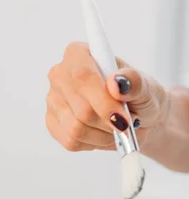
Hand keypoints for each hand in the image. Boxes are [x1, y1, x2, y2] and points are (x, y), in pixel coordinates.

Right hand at [45, 41, 168, 152]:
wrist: (134, 118)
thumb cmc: (137, 96)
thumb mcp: (145, 86)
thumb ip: (134, 81)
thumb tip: (116, 83)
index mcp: (79, 54)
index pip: (83, 78)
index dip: (104, 103)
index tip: (124, 120)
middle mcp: (60, 75)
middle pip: (81, 108)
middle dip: (108, 123)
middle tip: (126, 126)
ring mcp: (53, 101)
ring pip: (76, 128)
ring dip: (102, 136)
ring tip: (116, 130)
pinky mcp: (53, 124)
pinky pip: (71, 142)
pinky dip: (93, 143)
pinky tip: (102, 134)